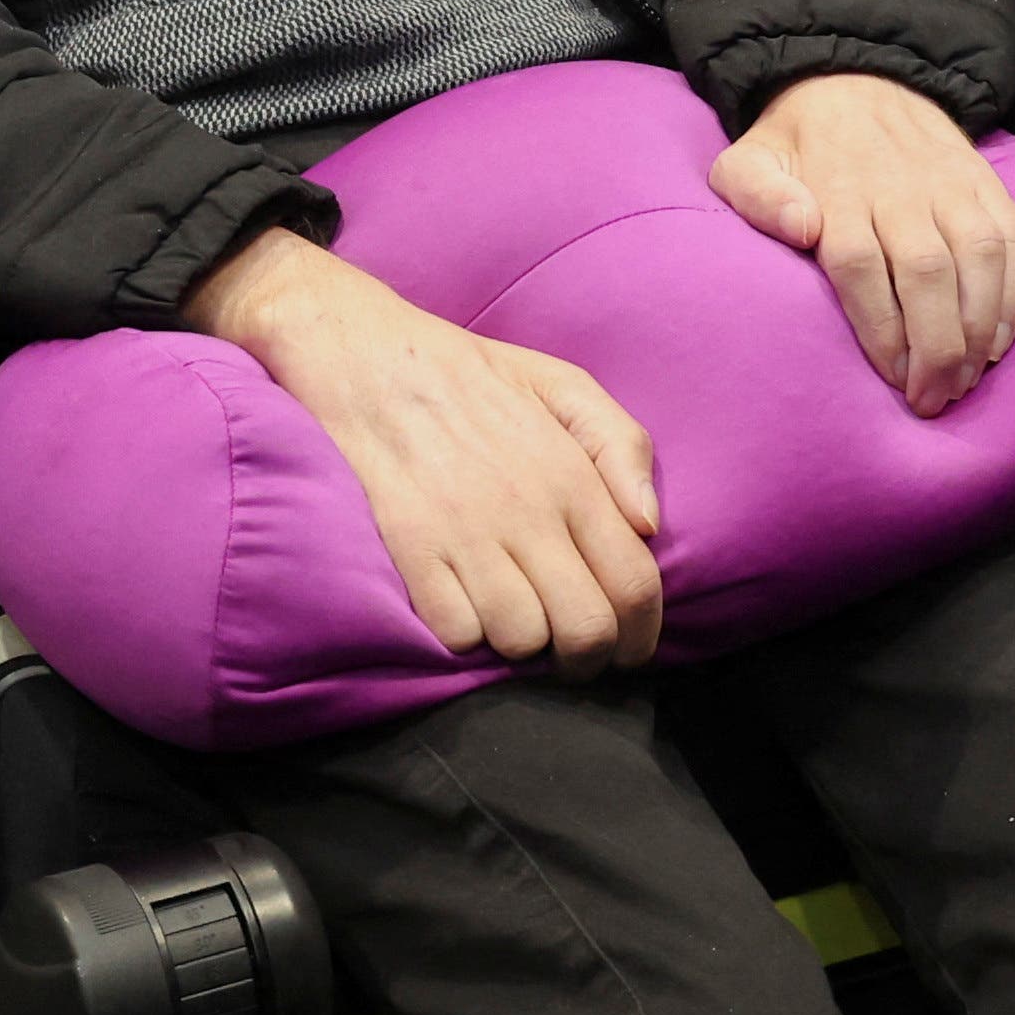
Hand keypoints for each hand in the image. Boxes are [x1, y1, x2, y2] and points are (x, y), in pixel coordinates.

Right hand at [185, 230, 667, 669]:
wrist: (366, 356)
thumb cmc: (472, 377)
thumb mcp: (562, 384)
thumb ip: (621, 446)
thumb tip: (648, 526)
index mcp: (572, 474)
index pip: (635, 585)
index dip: (643, 637)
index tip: (630, 651)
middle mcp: (527, 510)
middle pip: (585, 630)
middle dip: (587, 658)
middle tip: (571, 652)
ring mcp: (465, 533)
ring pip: (520, 641)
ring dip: (520, 644)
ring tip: (510, 616)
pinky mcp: (410, 550)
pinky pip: (455, 634)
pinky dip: (464, 633)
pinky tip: (462, 603)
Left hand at [710, 71, 1014, 414]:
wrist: (855, 74)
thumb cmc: (797, 143)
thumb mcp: (748, 159)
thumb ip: (756, 196)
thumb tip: (801, 229)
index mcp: (837, 188)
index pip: (861, 265)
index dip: (880, 329)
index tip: (891, 379)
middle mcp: (898, 185)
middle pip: (926, 271)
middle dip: (935, 346)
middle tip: (932, 399)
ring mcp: (947, 181)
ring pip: (977, 255)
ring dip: (979, 326)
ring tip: (966, 379)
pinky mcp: (982, 179)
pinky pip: (1012, 235)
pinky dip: (1013, 291)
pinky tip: (999, 339)